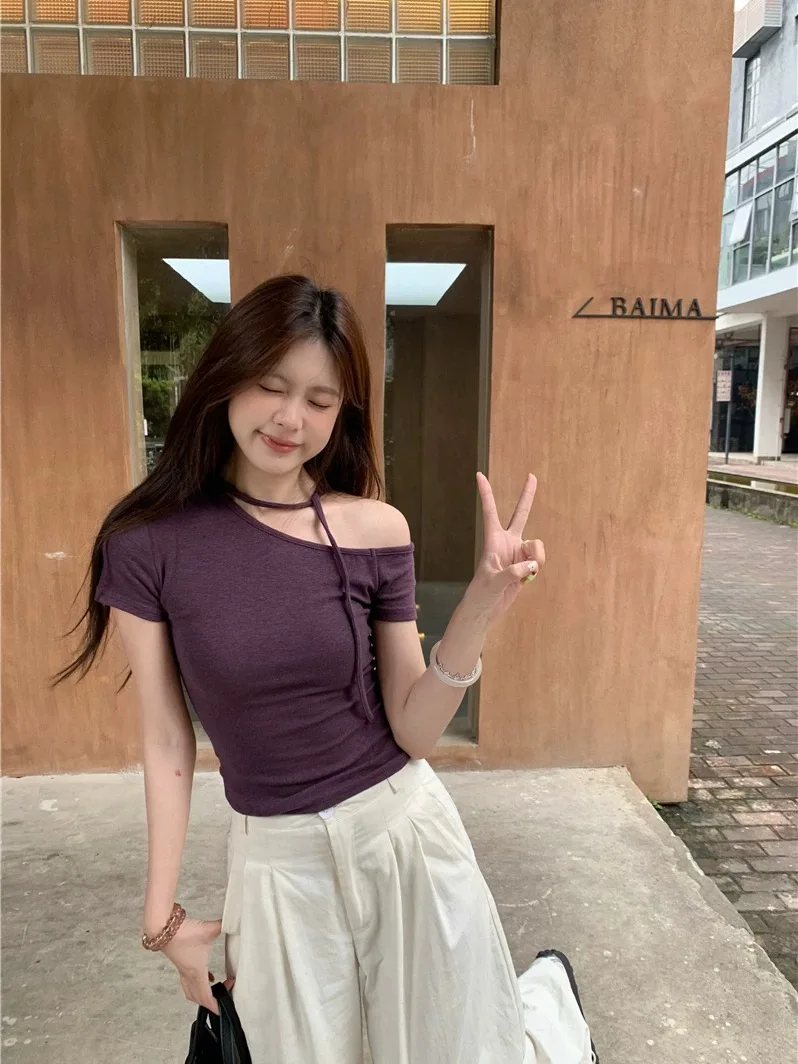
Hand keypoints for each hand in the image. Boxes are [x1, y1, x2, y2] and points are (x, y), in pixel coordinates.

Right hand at [161, 915, 233, 1014]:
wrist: (164, 927)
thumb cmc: (184, 932)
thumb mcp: (210, 929)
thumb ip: (226, 925)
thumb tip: (235, 923)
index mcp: (197, 972)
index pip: (206, 997)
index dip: (214, 1006)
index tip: (223, 1009)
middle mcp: (188, 975)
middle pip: (198, 998)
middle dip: (211, 1002)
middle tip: (225, 994)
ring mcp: (183, 970)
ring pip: (191, 991)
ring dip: (202, 995)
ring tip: (216, 990)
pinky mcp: (180, 963)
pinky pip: (189, 981)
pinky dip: (198, 984)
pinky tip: (208, 976)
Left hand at [467, 473, 545, 622]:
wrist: (486, 608)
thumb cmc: (482, 593)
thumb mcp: (493, 582)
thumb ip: (512, 572)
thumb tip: (531, 566)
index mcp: (493, 540)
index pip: (490, 512)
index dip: (486, 494)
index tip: (478, 475)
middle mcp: (507, 542)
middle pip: (520, 514)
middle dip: (527, 496)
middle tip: (532, 476)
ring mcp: (518, 553)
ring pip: (537, 545)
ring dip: (537, 558)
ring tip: (527, 572)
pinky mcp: (527, 565)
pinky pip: (540, 560)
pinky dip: (537, 568)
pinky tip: (528, 579)